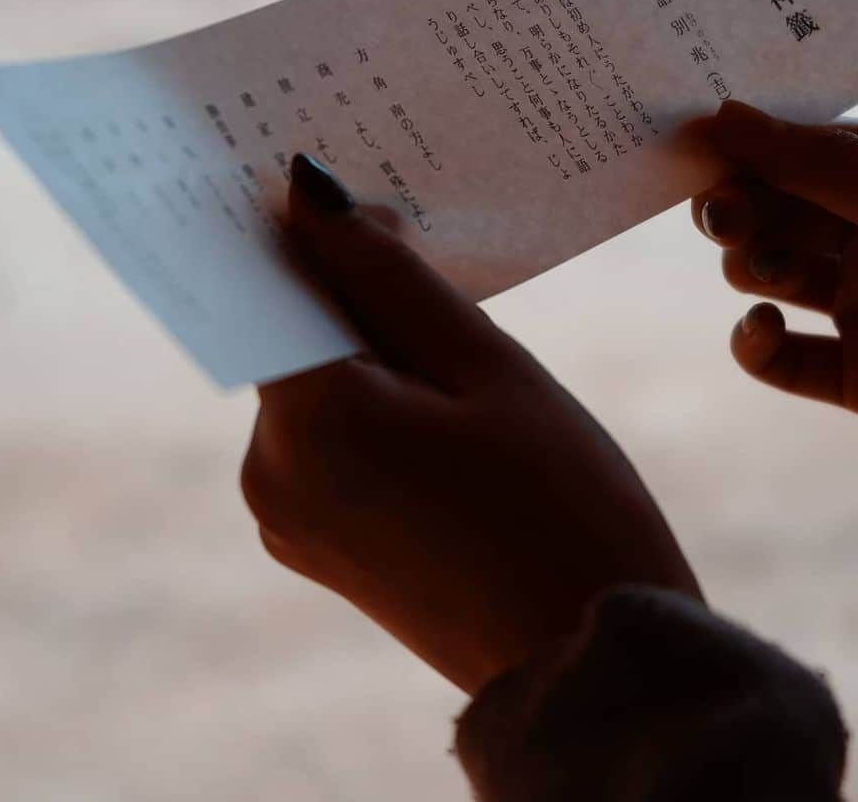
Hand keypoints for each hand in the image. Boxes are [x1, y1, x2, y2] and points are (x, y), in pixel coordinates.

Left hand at [241, 154, 700, 694]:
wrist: (589, 658)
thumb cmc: (562, 502)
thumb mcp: (486, 367)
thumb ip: (391, 278)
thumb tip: (318, 199)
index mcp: (305, 423)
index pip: (279, 286)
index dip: (325, 236)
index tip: (371, 201)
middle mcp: (267, 475)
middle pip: (296, 337)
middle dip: (358, 297)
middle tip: (442, 280)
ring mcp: (284, 519)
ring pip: (314, 388)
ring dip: (371, 354)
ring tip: (460, 365)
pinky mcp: (313, 545)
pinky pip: (327, 442)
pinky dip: (369, 408)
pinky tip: (443, 417)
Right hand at [692, 100, 857, 494]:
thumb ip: (825, 166)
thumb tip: (726, 118)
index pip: (819, 145)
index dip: (758, 146)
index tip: (696, 146)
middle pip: (788, 208)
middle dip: (746, 207)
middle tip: (721, 217)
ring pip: (776, 273)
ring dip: (749, 267)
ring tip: (758, 274)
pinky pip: (786, 356)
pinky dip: (757, 344)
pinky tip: (760, 332)